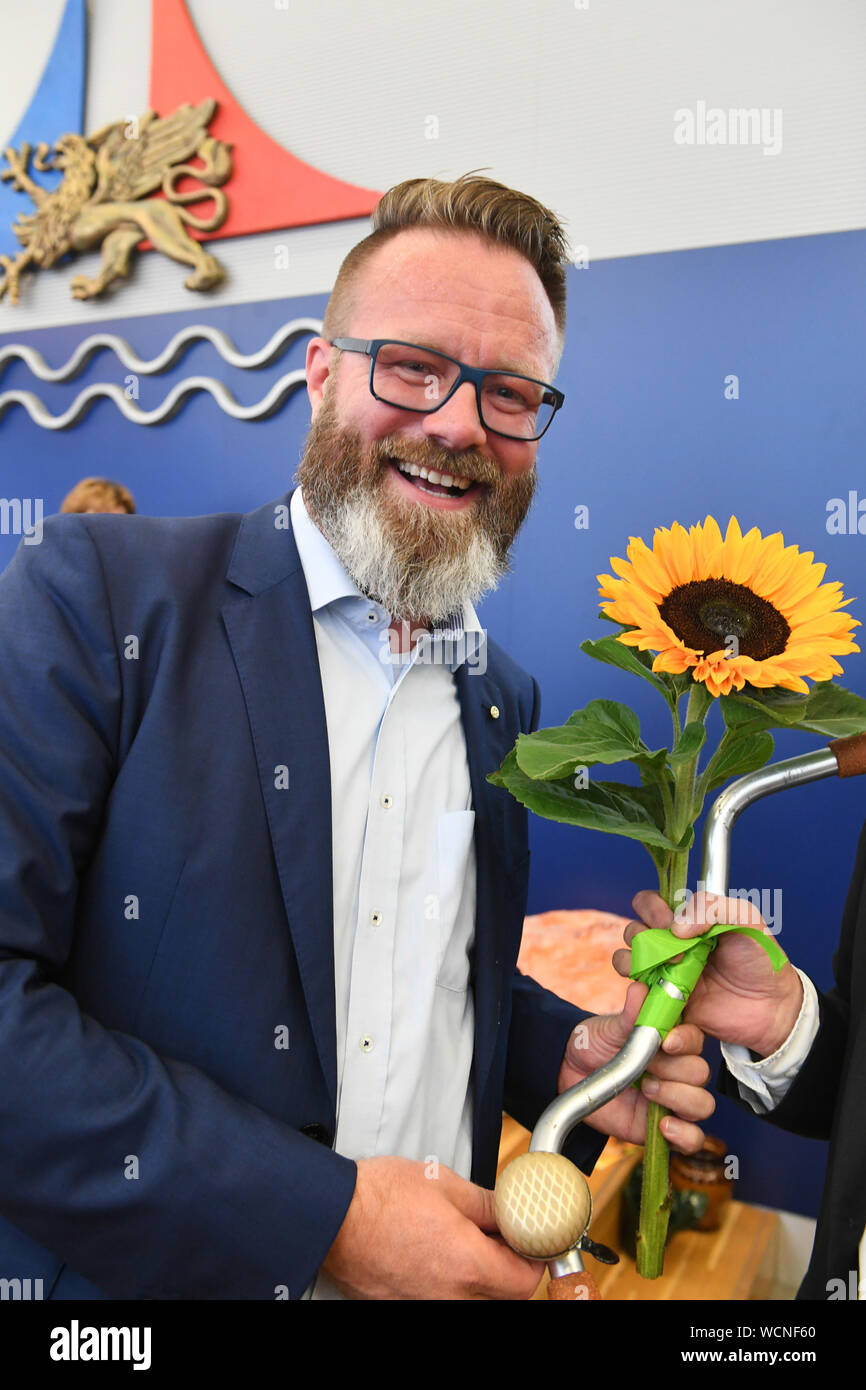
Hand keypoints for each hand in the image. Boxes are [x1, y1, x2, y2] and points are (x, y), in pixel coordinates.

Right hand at [320, 1156, 542, 1299]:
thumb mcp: (444, 1184)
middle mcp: (450, 1298)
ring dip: (479, 1277)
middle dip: (508, 1268)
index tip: (528, 1238)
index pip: (525, 1281)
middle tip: (499, 1236)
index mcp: (467, 1265)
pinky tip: (437, 1252)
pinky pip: (443, 1300)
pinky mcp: (406, 1307)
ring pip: (473, 1301)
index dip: (533, 1256)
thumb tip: (511, 1210)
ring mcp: (426, 1307)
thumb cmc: (377, 1198)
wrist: (329, 1217)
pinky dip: (450, 1283)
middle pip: (504, 1297)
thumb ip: (486, 1204)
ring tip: (463, 1241)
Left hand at [556, 981, 712, 1152]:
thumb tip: (640, 990)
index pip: (695, 1040)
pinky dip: (685, 1135)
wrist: (571, 1073)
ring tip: (647, 1091)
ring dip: (678, 1099)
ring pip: (703, 1104)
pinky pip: (693, 1139)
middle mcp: (678, 1070)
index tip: (666, 1041)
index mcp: (671, 1041)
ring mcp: (674, 1099)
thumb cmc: (596, 1044)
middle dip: (674, 1072)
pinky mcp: (665, 1127)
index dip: (685, 1041)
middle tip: (646, 1070)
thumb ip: (630, 1014)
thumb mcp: (610, 1028)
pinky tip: (663, 1127)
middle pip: (700, 1073)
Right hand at [613, 889, 803, 1058]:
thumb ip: (712, 908)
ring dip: (632, 965)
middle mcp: (669, 945)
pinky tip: (661, 1001)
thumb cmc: (762, 958)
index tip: (669, 923)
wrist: (774, 1008)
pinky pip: (640, 1003)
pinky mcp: (665, 1004)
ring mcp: (665, 974)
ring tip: (659, 975)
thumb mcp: (747, 920)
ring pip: (626, 962)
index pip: (648, 903)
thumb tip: (675, 928)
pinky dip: (644, 1004)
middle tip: (674, 953)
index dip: (651, 909)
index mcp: (685, 921)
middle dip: (642, 937)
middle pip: (632, 931)